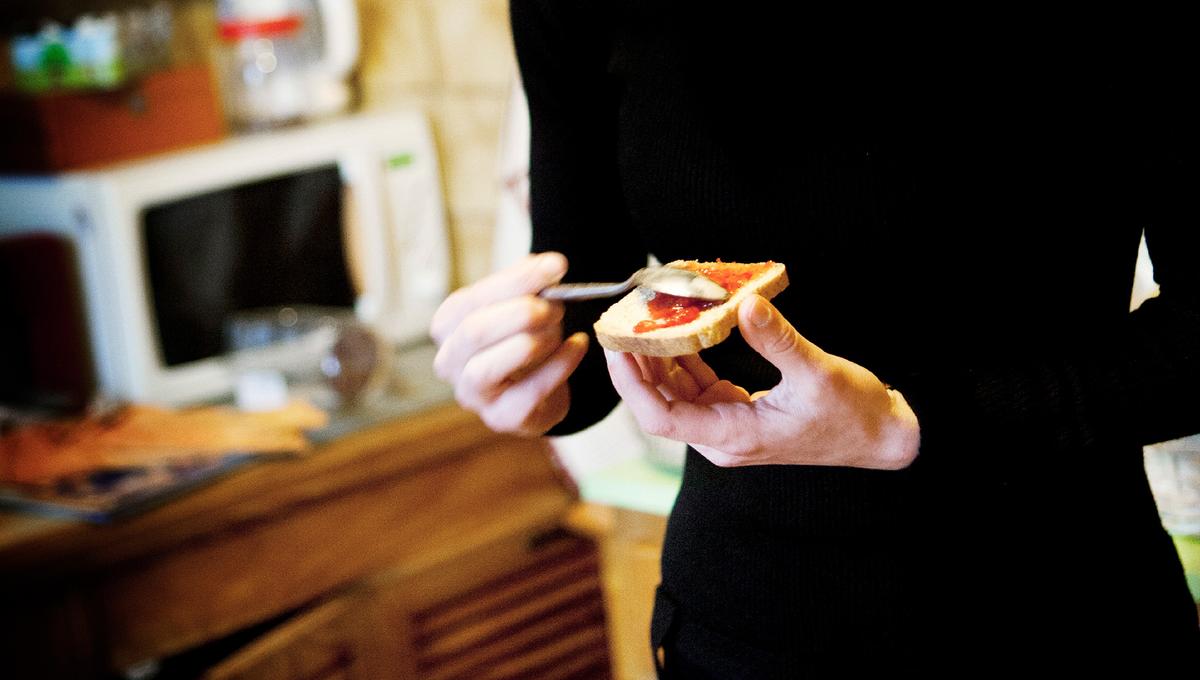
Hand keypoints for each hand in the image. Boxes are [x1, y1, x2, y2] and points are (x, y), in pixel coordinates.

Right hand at [431, 252, 588, 435]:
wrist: (540, 387)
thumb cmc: (522, 337)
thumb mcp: (519, 303)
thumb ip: (529, 283)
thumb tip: (549, 266)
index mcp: (447, 325)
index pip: (472, 299)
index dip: (517, 280)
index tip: (557, 266)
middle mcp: (449, 362)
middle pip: (473, 331)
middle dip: (520, 313)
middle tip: (556, 305)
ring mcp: (472, 394)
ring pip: (487, 367)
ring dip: (531, 342)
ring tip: (559, 328)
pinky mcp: (502, 417)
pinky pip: (529, 391)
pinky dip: (559, 365)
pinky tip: (578, 345)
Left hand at [604, 295, 919, 469]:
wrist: (881, 436)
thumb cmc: (853, 414)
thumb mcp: (817, 374)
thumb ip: (778, 341)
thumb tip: (747, 305)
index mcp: (733, 436)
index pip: (661, 417)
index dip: (632, 383)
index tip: (617, 346)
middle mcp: (721, 438)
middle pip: (660, 402)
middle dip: (637, 362)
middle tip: (624, 319)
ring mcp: (727, 427)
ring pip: (675, 392)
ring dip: (658, 357)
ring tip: (643, 317)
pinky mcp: (736, 413)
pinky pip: (696, 386)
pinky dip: (684, 357)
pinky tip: (675, 329)